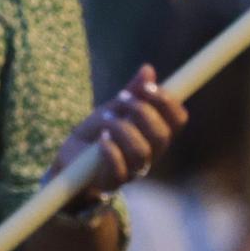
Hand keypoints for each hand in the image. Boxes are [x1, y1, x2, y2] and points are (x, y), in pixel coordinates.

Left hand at [51, 64, 186, 192]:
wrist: (72, 158)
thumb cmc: (99, 132)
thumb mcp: (115, 108)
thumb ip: (133, 91)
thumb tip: (148, 69)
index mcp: (156, 134)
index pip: (178, 120)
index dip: (167, 102)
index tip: (147, 87)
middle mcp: (151, 154)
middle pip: (161, 135)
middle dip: (141, 112)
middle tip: (120, 99)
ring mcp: (134, 170)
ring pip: (141, 151)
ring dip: (122, 129)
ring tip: (105, 119)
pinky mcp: (113, 181)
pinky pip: (119, 168)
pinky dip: (110, 149)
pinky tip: (100, 139)